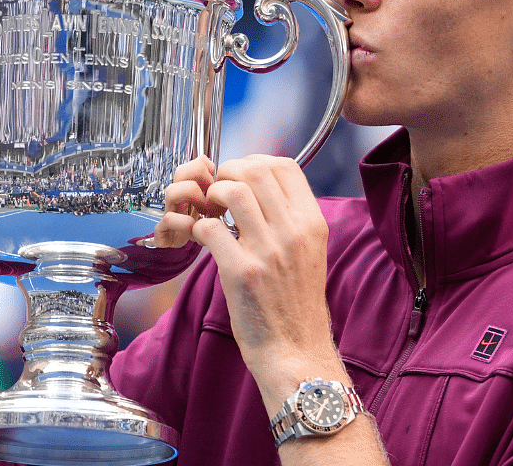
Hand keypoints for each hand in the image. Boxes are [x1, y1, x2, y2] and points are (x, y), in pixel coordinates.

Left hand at [156, 154, 340, 397]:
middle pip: (256, 171)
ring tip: (211, 212)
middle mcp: (294, 232)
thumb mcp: (309, 253)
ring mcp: (269, 251)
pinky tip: (203, 239)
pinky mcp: (242, 273)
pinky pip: (211, 229)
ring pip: (233, 192)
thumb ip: (291, 220)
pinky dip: (199, 227)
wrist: (296, 350)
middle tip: (219, 193)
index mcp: (313, 224)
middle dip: (228, 173)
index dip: (254, 162)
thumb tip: (263, 190)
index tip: (240, 176)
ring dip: (213, 196)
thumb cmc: (296, 304)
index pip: (285, 166)